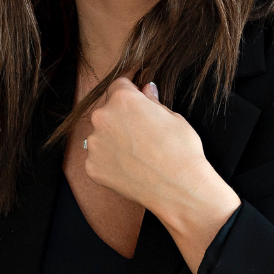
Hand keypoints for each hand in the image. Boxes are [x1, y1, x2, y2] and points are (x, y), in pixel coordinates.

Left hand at [83, 77, 239, 273]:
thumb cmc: (181, 150)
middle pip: (106, 110)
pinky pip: (98, 159)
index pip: (118, 86)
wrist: (179, 187)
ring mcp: (94, 143)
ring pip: (100, 135)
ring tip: (136, 154)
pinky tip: (129, 169)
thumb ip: (152, 101)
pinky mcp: (92, 167)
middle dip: (119, 117)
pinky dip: (109, 162)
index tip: (137, 106)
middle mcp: (102, 117)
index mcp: (122, 99)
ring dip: (112, 140)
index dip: (130, 94)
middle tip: (140, 134)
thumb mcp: (173, 117)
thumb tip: (146, 89)